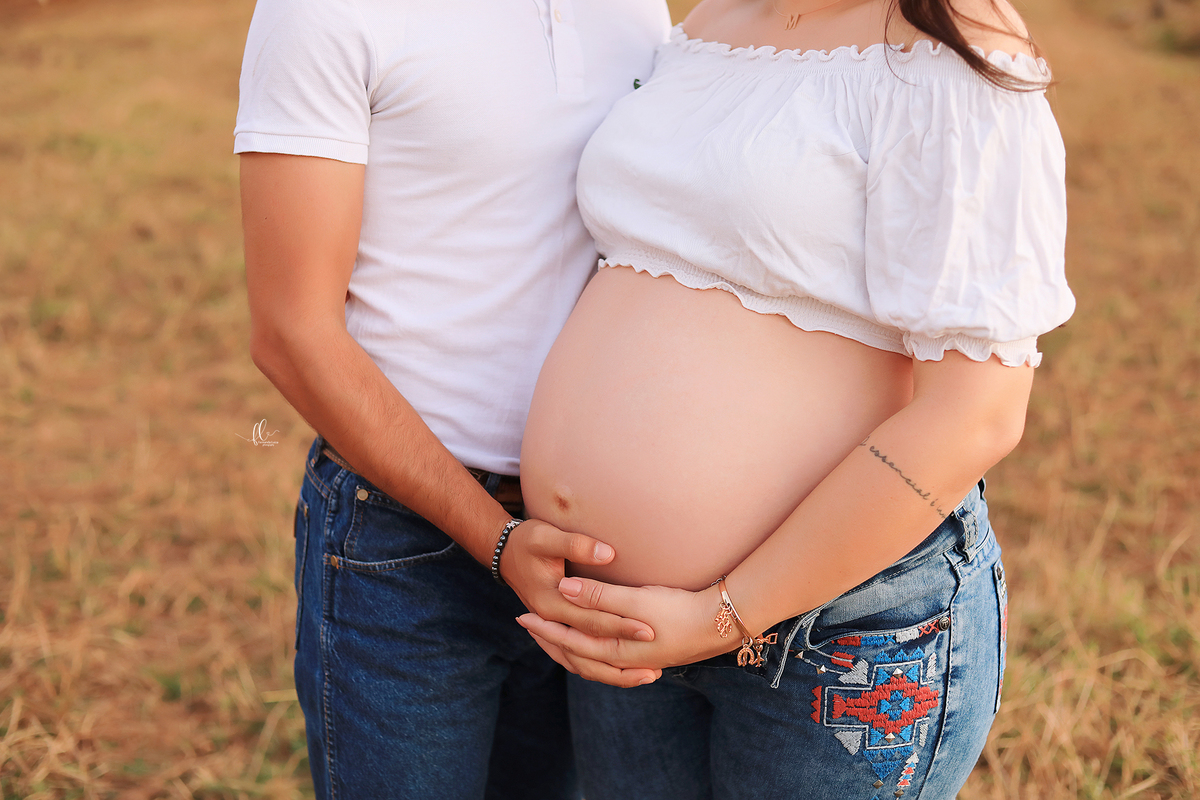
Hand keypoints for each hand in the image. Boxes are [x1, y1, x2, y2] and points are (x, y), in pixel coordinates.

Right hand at [499, 520, 660, 686]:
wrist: (504, 553)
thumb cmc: (527, 541)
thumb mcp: (547, 537)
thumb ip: (577, 545)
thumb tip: (608, 554)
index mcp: (550, 604)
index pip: (592, 621)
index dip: (621, 626)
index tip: (649, 630)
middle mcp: (551, 622)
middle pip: (591, 648)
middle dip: (625, 657)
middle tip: (657, 666)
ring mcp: (553, 629)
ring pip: (584, 662)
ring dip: (614, 672)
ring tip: (649, 676)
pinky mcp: (557, 629)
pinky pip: (578, 658)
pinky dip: (600, 666)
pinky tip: (625, 669)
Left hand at [517, 578, 734, 685]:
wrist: (721, 624)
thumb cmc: (679, 611)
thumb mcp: (636, 601)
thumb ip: (599, 596)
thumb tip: (563, 589)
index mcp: (616, 652)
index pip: (569, 642)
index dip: (544, 629)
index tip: (522, 617)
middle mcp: (623, 661)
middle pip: (577, 656)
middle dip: (551, 641)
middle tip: (528, 625)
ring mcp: (637, 660)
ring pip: (593, 659)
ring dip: (570, 645)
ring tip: (554, 633)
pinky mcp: (649, 652)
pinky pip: (609, 657)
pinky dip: (592, 648)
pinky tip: (594, 639)